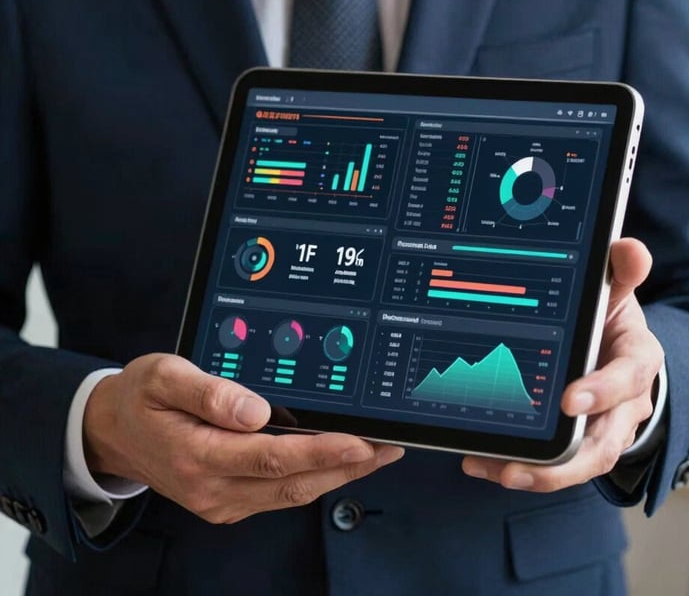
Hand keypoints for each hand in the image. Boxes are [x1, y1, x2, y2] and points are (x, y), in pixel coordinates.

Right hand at [83, 354, 402, 522]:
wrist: (111, 430)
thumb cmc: (140, 397)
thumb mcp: (163, 377)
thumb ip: (208, 392)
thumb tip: (255, 409)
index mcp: (198, 454)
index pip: (272, 457)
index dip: (321, 451)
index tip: (361, 440)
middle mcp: (213, 487)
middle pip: (292, 483)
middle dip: (346, 466)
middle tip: (388, 446)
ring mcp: (220, 499)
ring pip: (290, 494)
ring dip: (335, 475)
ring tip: (375, 453)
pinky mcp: (226, 500)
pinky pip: (277, 494)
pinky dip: (312, 478)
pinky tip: (335, 461)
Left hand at [462, 237, 663, 490]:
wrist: (615, 346)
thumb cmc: (609, 317)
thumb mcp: (615, 290)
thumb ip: (620, 270)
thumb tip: (627, 247)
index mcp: (636, 360)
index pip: (628, 378)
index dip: (603, 390)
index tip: (570, 399)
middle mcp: (624, 403)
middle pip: (604, 442)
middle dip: (566, 461)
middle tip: (519, 467)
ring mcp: (601, 426)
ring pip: (579, 462)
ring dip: (539, 473)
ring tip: (497, 470)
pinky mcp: (576, 441)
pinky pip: (553, 462)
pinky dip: (519, 464)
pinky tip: (481, 462)